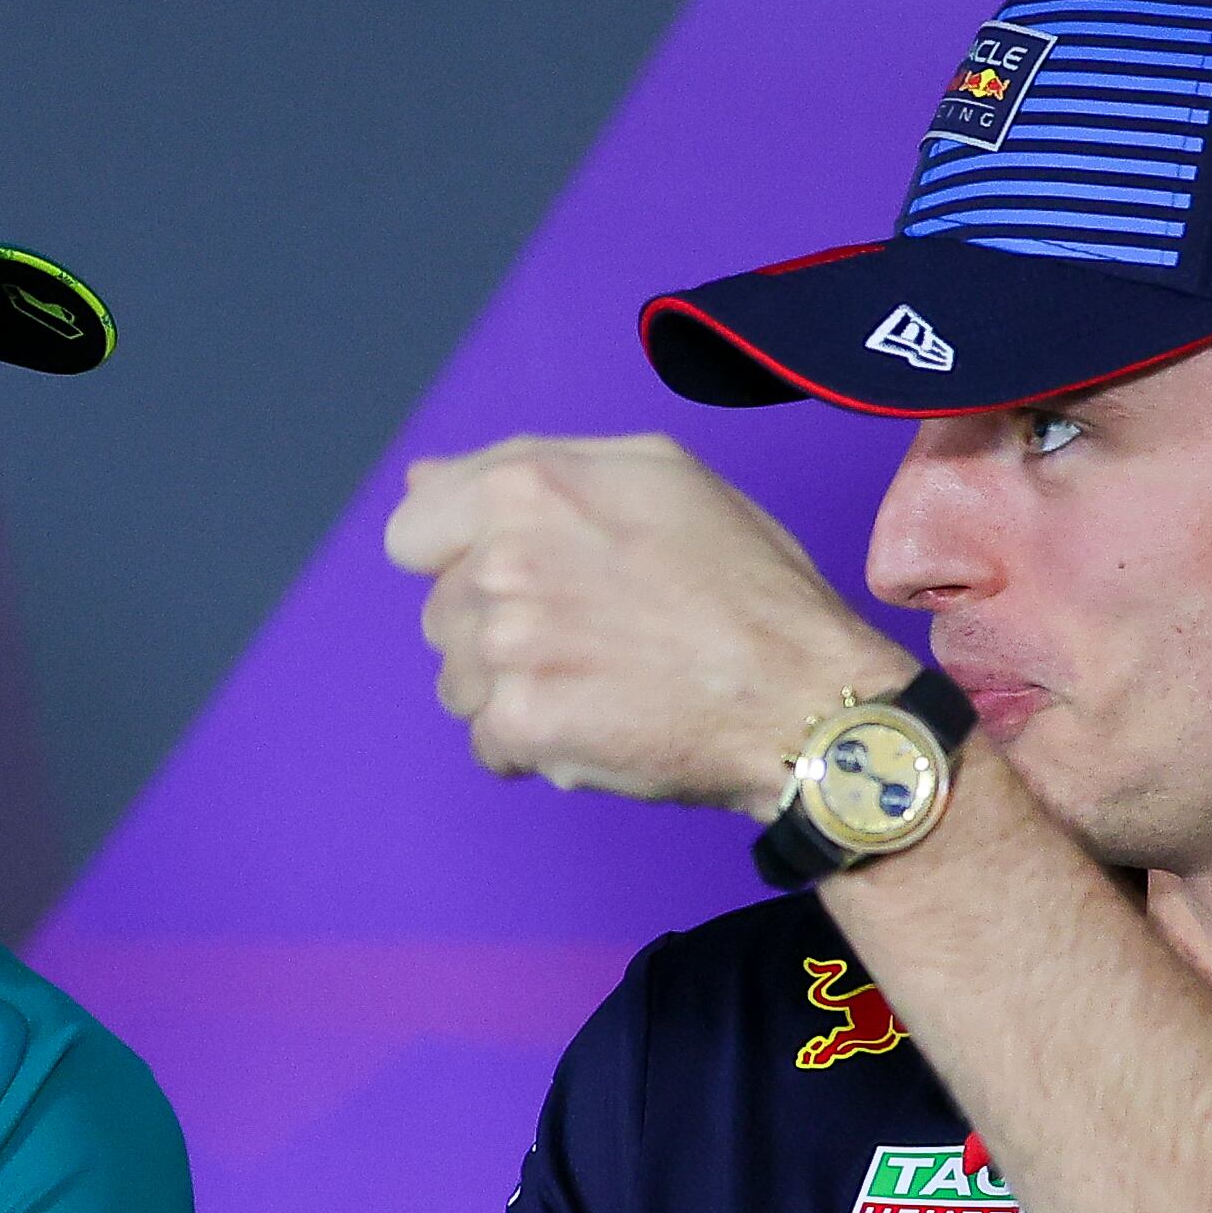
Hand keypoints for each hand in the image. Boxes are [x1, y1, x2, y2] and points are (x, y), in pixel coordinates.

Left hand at [383, 434, 912, 813]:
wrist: (799, 695)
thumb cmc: (744, 581)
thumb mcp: (656, 475)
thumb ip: (530, 466)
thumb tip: (423, 479)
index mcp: (526, 487)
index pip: (412, 531)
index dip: (460, 555)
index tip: (520, 575)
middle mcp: (501, 561)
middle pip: (440, 610)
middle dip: (496, 625)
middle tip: (588, 632)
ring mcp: (505, 649)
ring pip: (458, 681)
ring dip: (511, 690)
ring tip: (595, 681)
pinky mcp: (521, 725)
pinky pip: (487, 744)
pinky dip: (533, 746)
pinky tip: (597, 725)